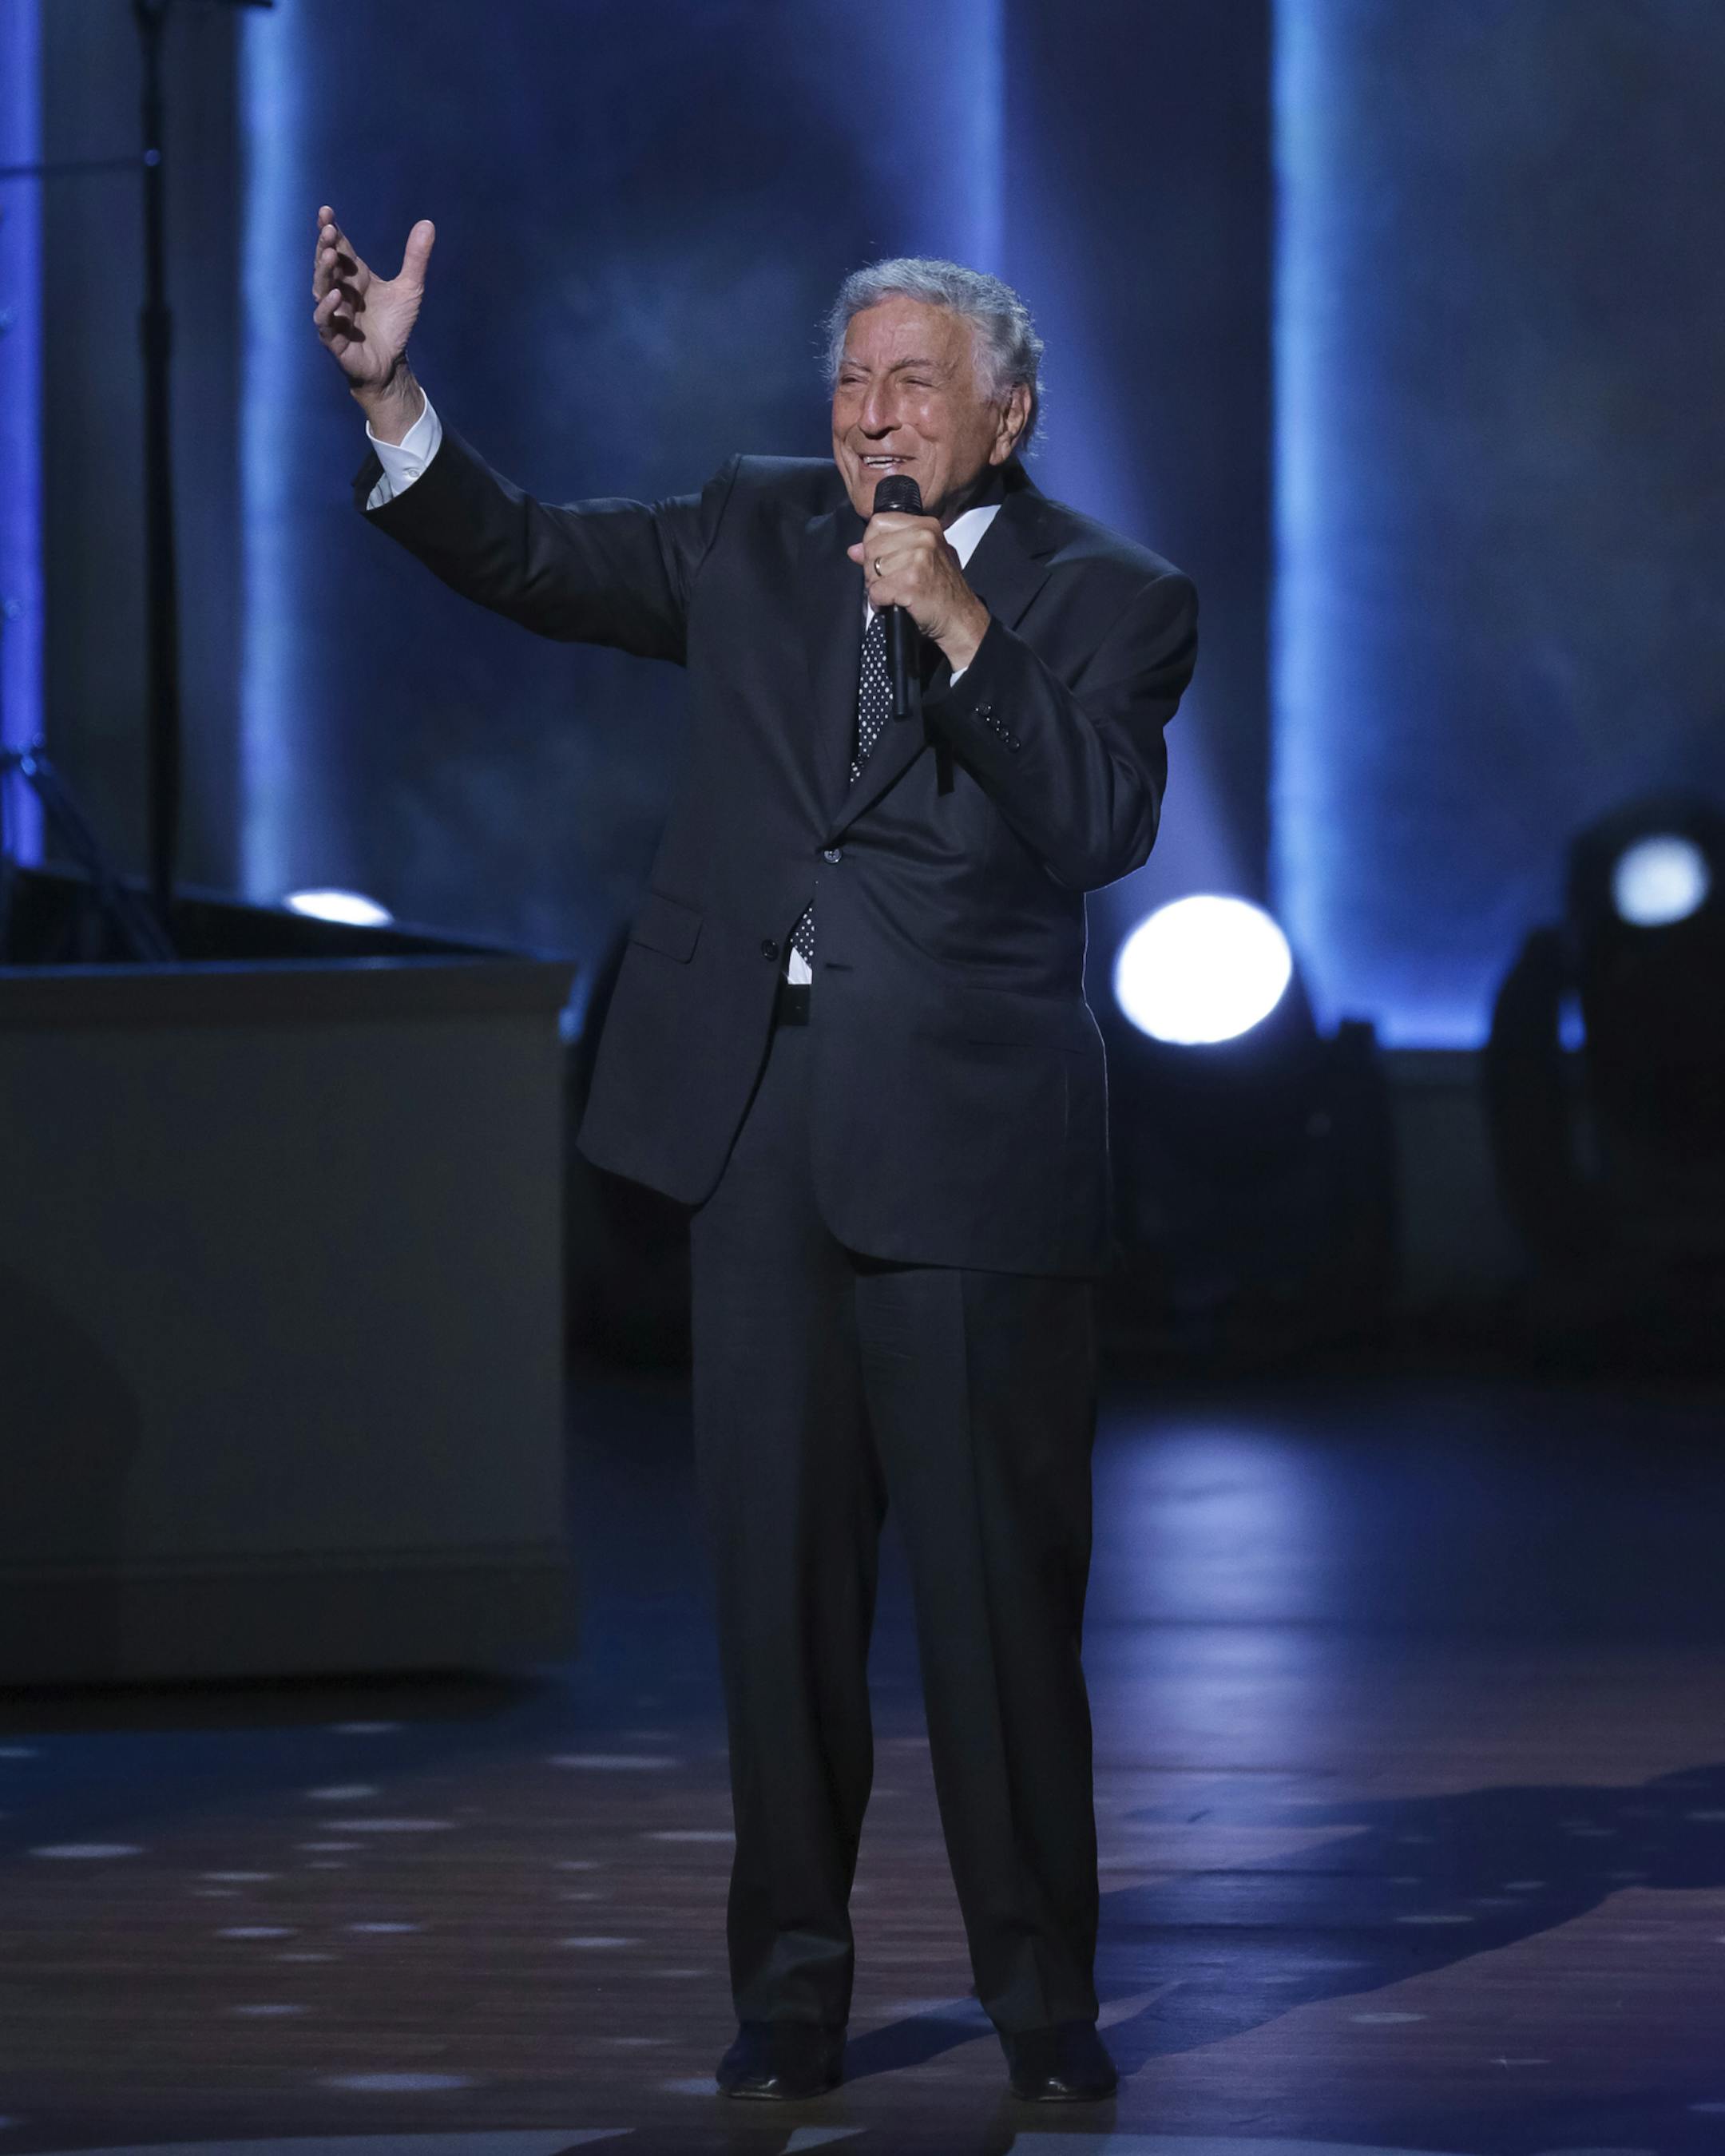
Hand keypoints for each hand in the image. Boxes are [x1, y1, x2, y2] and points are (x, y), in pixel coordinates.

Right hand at [312, 205, 434, 438]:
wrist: (390, 365)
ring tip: (330, 255)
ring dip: (324, 272)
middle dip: (325, 246)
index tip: (326, 211)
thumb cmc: (393, 326)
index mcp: (353, 277)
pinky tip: (336, 296)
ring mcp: (334, 313)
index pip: (339, 248)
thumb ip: (416, 258)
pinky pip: (325, 320)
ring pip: (321, 288)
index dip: (331, 230)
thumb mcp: (410, 289)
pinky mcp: (333, 337)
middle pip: (326, 264)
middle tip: (327, 229)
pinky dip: (328, 308)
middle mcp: (339, 291)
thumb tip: (428, 223)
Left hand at [849, 514, 990, 673]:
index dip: (873, 545)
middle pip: (871, 547)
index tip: (884, 561)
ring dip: (877, 587)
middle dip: (873, 570)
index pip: (878, 523)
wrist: (960, 618)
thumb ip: (888, 548)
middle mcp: (923, 537)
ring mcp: (918, 559)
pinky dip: (880, 602)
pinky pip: (875, 590)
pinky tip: (894, 604)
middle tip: (891, 583)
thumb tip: (853, 551)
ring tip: (895, 594)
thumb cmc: (941, 590)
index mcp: (925, 526)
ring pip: (871, 570)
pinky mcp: (910, 582)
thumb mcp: (920, 559)